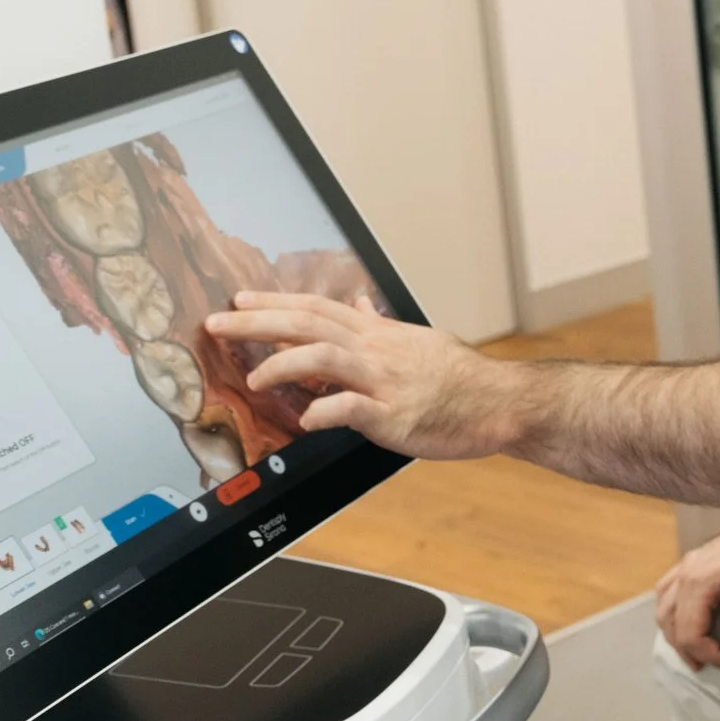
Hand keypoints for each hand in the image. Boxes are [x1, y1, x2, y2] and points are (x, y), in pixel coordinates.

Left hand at [207, 292, 524, 459]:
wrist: (501, 401)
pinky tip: (304, 420)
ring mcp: (384, 381)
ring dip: (282, 364)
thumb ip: (380, 323)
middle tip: (218, 324)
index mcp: (379, 333)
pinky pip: (350, 408)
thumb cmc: (462, 377)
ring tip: (253, 376)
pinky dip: (322, 412)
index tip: (240, 300)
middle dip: (258, 322)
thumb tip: (357, 301)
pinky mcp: (394, 415)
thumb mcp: (418, 339)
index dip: (275, 301)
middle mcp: (377, 350)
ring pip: (324, 357)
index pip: (317, 307)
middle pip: (309, 324)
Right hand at [653, 513, 719, 672]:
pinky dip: (672, 615)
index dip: (711, 656)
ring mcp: (686, 566)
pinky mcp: (690, 563)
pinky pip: (667, 593)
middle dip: (694, 652)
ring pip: (664, 611)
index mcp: (702, 580)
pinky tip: (686, 624)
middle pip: (672, 626)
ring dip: (678, 636)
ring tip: (700, 655)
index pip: (691, 633)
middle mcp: (686, 572)